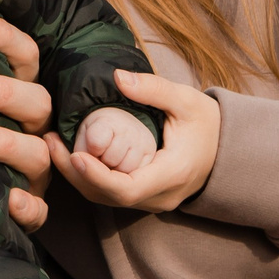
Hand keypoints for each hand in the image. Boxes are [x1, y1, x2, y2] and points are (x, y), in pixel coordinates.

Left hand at [0, 13, 53, 231]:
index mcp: (15, 95)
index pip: (25, 56)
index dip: (6, 37)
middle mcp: (30, 129)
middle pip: (38, 101)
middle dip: (6, 93)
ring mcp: (32, 172)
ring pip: (37, 154)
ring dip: (8, 143)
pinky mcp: (29, 208)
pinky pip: (38, 210)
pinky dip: (26, 206)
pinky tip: (9, 200)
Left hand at [50, 69, 221, 212]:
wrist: (229, 150)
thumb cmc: (209, 125)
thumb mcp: (187, 101)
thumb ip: (153, 89)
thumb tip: (118, 77)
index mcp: (171, 176)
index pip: (126, 189)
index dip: (96, 176)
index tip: (74, 153)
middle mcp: (159, 196)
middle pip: (107, 196)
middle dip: (75, 172)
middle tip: (49, 142)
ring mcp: (150, 201)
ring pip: (105, 198)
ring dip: (77, 175)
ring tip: (52, 144)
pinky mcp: (143, 197)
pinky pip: (110, 193)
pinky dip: (88, 176)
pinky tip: (71, 152)